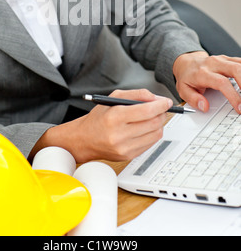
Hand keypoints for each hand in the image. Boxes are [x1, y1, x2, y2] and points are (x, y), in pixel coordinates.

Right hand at [30, 89, 172, 163]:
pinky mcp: (128, 156)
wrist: (84, 139)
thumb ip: (136, 94)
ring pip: (155, 134)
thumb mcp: (113, 98)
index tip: (166, 101)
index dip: (160, 105)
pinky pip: (150, 144)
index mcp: (115, 116)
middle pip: (154, 123)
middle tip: (161, 108)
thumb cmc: (99, 118)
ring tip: (153, 117)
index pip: (146, 111)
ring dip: (159, 124)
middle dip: (162, 113)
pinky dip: (152, 134)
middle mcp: (119, 134)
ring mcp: (124, 147)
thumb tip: (155, 98)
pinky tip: (145, 128)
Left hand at [173, 51, 240, 113]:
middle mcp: (213, 64)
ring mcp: (222, 60)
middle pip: (235, 69)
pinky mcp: (228, 59)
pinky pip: (240, 62)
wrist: (186, 62)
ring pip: (239, 64)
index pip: (221, 83)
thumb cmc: (187, 77)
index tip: (239, 107)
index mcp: (202, 73)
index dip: (232, 96)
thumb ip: (193, 99)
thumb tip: (204, 106)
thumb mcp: (183, 90)